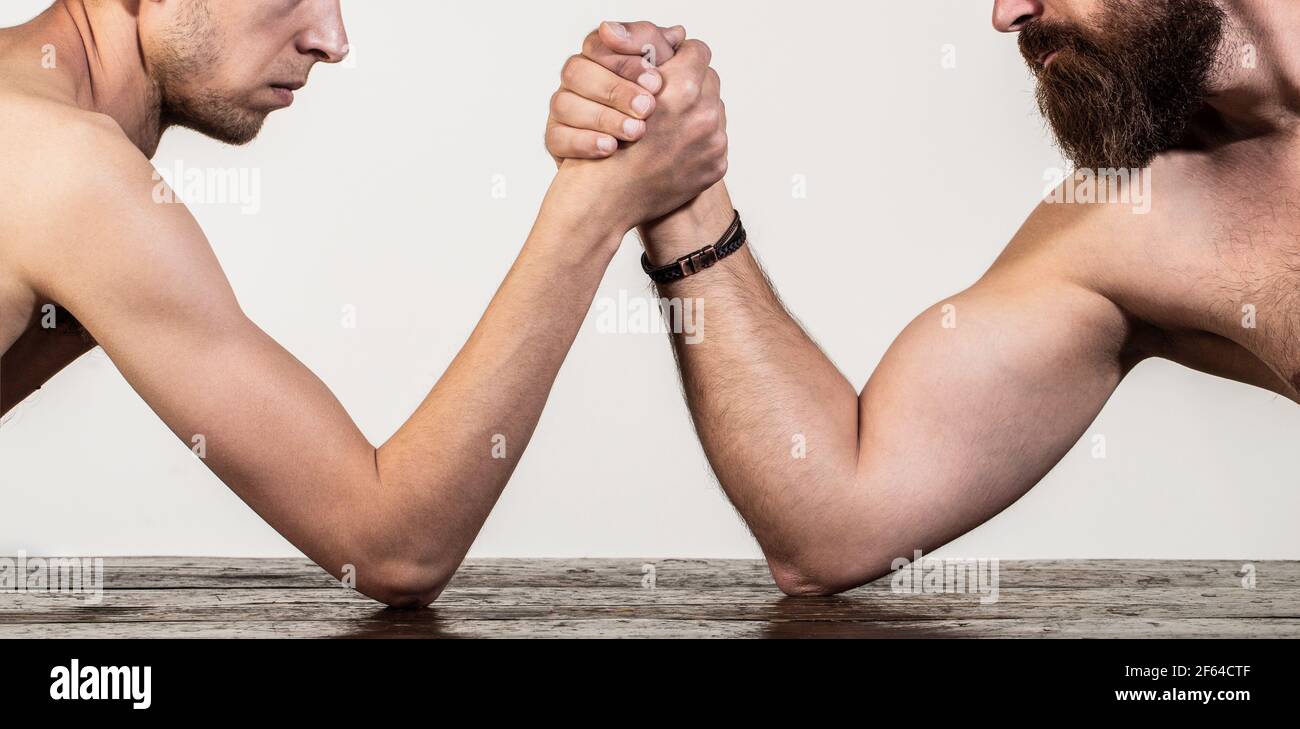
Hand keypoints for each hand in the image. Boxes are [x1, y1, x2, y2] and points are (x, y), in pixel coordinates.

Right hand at [545, 21, 683, 163]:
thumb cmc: (654, 116)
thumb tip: (676, 34)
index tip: (656, 82)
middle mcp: (577, 78)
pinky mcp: (556, 139)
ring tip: (636, 131)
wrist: (643, 161)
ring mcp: (563, 108)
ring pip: (564, 103)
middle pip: (577, 71)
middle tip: (648, 108)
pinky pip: (557, 137)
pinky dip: (585, 142)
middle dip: (615, 89)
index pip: (599, 44)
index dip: (625, 61)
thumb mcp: (666, 80)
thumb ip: (665, 57)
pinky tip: (610, 147)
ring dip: (603, 117)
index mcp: (600, 57)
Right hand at [547, 22, 727, 231]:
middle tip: (666, 96)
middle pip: (709, 79)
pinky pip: (713, 139)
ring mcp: (712, 142)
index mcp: (680, 88)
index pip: (696, 50)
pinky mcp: (715, 165)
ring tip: (668, 124)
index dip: (679, 57)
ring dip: (695, 112)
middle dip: (689, 84)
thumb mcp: (622, 87)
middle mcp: (703, 114)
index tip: (667, 67)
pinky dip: (696, 141)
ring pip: (713, 109)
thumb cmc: (605, 143)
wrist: (605, 200)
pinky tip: (672, 148)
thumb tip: (678, 35)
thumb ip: (654, 59)